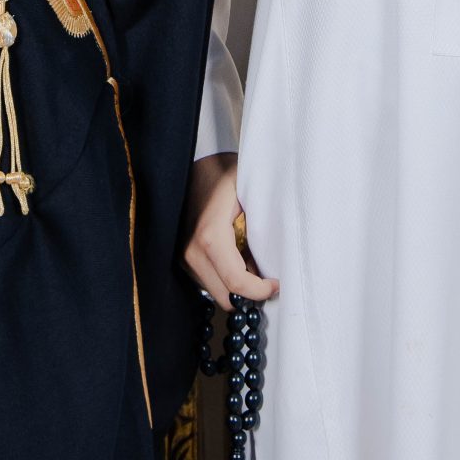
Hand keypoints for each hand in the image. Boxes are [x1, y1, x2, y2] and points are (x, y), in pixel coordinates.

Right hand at [180, 152, 278, 309]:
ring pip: (216, 292)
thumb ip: (264, 228)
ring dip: (236, 287)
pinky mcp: (181, 257)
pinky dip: (225, 279)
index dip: (260, 290)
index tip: (276, 283)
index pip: (236, 283)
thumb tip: (278, 261)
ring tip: (251, 263)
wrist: (194, 162)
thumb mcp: (251, 195)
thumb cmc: (225, 174)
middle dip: (249, 294)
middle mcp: (192, 251)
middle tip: (267, 276)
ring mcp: (183, 256)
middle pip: (225, 297)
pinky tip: (236, 259)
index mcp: (210, 236)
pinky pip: (207, 282)